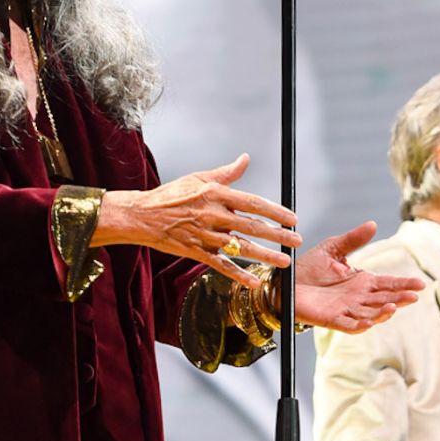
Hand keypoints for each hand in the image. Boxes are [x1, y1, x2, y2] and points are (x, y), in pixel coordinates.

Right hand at [97, 153, 299, 286]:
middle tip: (297, 240)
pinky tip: (255, 281)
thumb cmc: (171, 195)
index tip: (293, 218)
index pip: (253, 203)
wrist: (142, 216)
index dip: (276, 211)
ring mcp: (205, 235)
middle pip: (252, 226)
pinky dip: (239, 273)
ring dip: (265, 255)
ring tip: (285, 262)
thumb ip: (226, 172)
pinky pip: (222, 264)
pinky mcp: (196, 252)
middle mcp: (212, 215)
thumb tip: (245, 159)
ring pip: (241, 247)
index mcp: (215, 194)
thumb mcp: (199, 178)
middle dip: (278, 235)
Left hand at [293, 222, 424, 331]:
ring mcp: (347, 310)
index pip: (388, 283)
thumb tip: (373, 224)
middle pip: (384, 299)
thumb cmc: (308, 268)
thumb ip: (353, 239)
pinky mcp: (332, 319)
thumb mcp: (332, 249)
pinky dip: (359, 325)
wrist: (285, 282)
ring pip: (370, 314)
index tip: (420, 284)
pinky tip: (368, 321)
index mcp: (362, 281)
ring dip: (382, 313)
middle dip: (399, 299)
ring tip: (393, 307)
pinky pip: (349, 325)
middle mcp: (358, 297)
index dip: (403, 284)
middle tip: (414, 296)